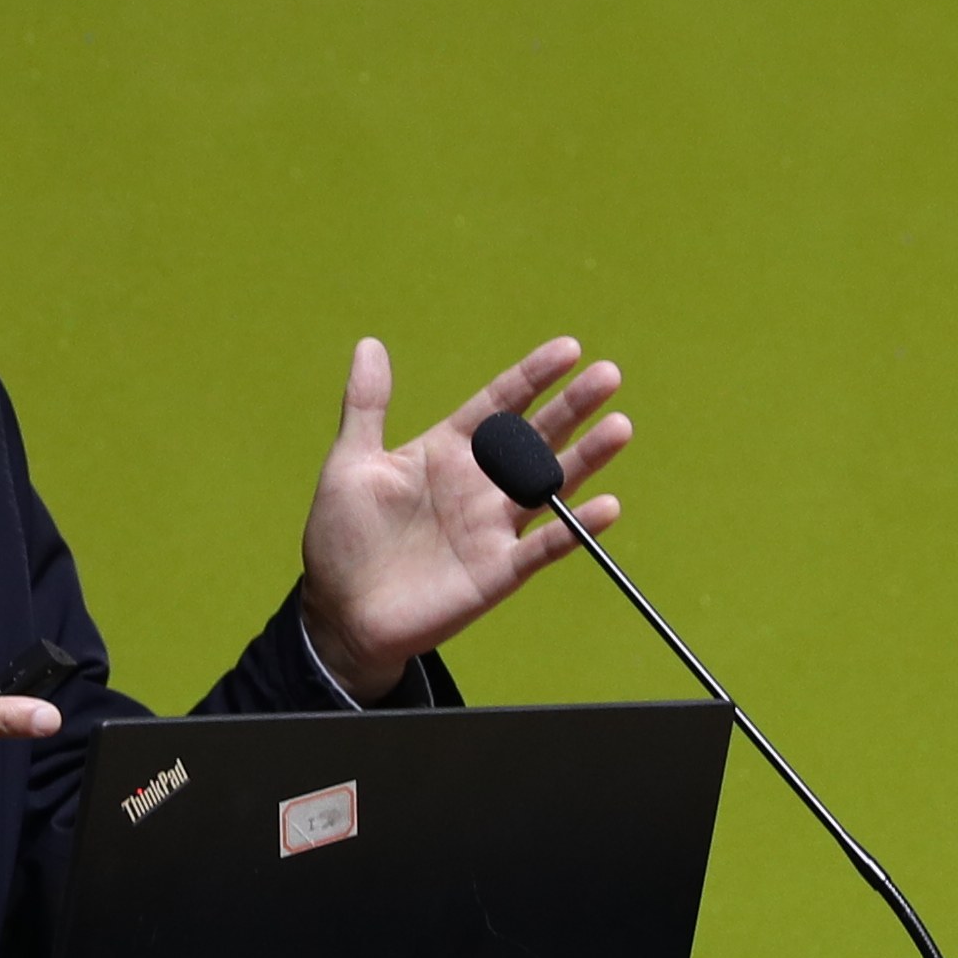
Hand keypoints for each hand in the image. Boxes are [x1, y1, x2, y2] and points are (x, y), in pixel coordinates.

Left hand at [298, 335, 628, 697]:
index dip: (533, 377)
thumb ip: (366, 405)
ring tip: (618, 427)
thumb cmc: (342, 538)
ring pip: (549, 485)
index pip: (500, 404)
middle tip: (609, 375)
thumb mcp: (351, 463)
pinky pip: (543, 547)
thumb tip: (369, 344)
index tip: (568, 350)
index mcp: (448, 451)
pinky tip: (606, 507)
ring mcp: (492, 527)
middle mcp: (479, 484)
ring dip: (585, 458)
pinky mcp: (497, 571)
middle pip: (535, 438)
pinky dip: (574, 530)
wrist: (339, 613)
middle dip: (572, 407)